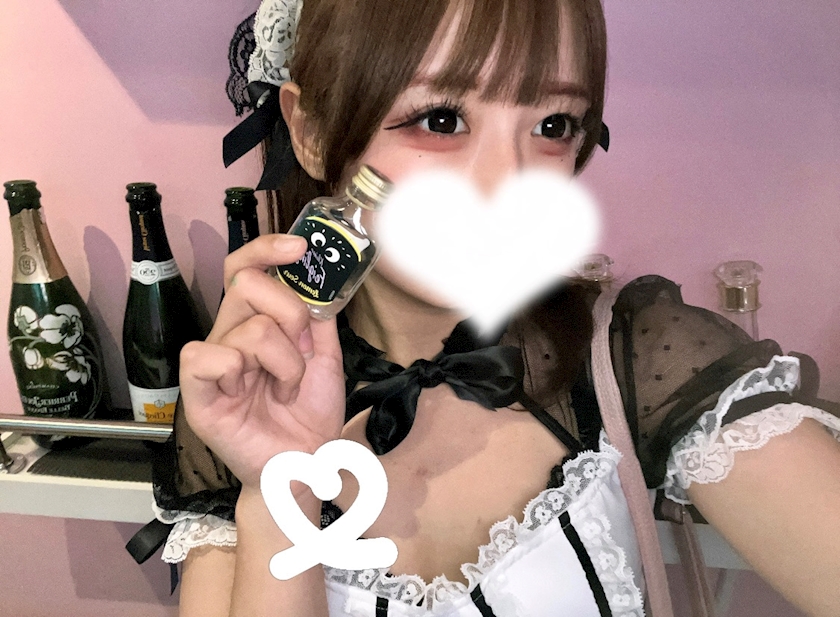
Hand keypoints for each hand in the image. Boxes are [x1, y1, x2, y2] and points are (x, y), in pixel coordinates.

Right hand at [179, 235, 345, 487]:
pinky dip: (239, 371)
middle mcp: (230, 335)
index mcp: (255, 322)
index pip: (245, 269)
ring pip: (249, 328)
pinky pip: (207, 357)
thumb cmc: (309, 414)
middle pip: (247, 284)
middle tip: (303, 353)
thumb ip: (318, 318)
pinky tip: (249, 394)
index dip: (266, 249)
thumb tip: (314, 280)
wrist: (305, 465)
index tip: (300, 247)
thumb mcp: (326, 357)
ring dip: (285, 363)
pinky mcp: (198, 393)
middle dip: (291, 315)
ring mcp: (213, 363)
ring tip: (286, 389)